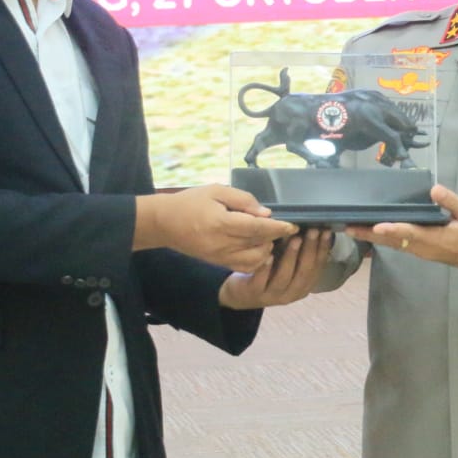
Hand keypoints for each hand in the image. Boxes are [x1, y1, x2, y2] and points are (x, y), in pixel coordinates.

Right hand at [134, 185, 293, 272]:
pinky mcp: (219, 263)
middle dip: (276, 238)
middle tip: (286, 229)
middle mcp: (222, 244)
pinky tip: (260, 247)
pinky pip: (245, 266)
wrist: (164, 223)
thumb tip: (266, 213)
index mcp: (221, 223)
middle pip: (259, 244)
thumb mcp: (216, 191)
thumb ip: (243, 200)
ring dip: (268, 250)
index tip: (293, 225)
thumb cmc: (190, 202)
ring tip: (271, 237)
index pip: (257, 228)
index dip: (278, 228)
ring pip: (256, 260)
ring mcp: (221, 256)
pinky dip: (258, 260)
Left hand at [218, 228, 333, 309]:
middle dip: (310, 250)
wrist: (242, 295)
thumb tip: (314, 228)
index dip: (323, 249)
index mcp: (304, 286)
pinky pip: (261, 281)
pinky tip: (269, 255)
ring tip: (295, 239)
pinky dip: (266, 268)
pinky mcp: (255, 294)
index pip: (317, 267)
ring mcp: (273, 295)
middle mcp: (292, 293)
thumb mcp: (287, 266)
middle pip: (304, 272)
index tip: (326, 231)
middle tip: (312, 231)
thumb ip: (298, 254)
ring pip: (285, 277)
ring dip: (291, 257)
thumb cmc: (269, 274)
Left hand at [346, 184, 457, 271]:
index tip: (375, 226)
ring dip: (373, 238)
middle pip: (393, 241)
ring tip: (353, 229)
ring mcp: (422, 252)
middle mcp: (424, 248)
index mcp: (436, 239)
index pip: (410, 233)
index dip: (392, 229)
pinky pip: (398, 245)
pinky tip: (373, 233)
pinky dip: (384, 239)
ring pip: (393, 245)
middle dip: (370, 235)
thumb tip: (434, 190)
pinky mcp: (422, 251)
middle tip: (348, 227)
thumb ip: (451, 202)